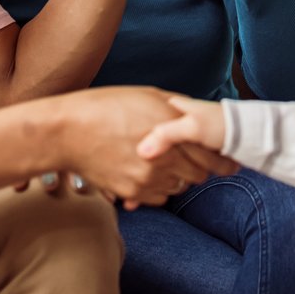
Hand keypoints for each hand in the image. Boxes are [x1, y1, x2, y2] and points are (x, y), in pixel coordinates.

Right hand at [30, 87, 236, 207]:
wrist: (67, 131)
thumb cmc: (106, 106)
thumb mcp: (148, 96)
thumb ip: (178, 108)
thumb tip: (197, 114)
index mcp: (171, 130)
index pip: (212, 155)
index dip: (223, 160)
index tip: (228, 160)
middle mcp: (164, 157)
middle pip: (199, 175)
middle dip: (200, 168)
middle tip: (193, 160)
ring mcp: (147, 177)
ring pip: (178, 188)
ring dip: (177, 178)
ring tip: (163, 163)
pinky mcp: (131, 191)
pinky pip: (157, 198)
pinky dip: (157, 189)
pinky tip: (147, 173)